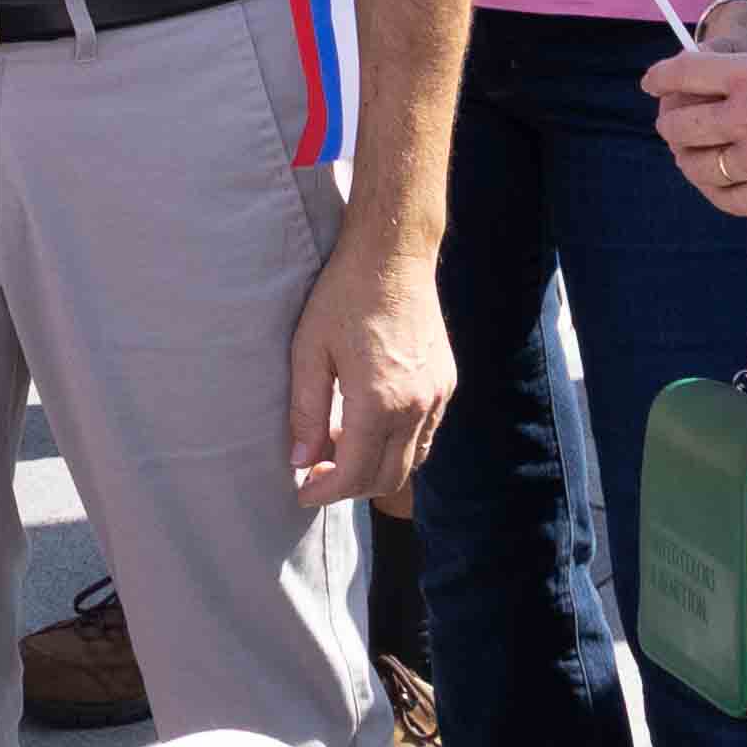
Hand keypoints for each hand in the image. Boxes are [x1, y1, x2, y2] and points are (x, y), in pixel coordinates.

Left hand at [289, 239, 453, 514]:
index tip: (301, 491)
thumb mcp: (309, 349)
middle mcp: (416, 407)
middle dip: (349, 488)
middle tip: (317, 475)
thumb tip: (300, 461)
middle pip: (386, 478)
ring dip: (376, 469)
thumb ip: (305, 411)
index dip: (324, 492)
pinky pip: (426, 436)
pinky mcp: (446, 383)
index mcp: (379, 402)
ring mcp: (437, 396)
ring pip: (412, 461)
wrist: (393, 254)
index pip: (354, 474)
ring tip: (340, 451)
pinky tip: (370, 428)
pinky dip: (399, 447)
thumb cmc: (343, 296)